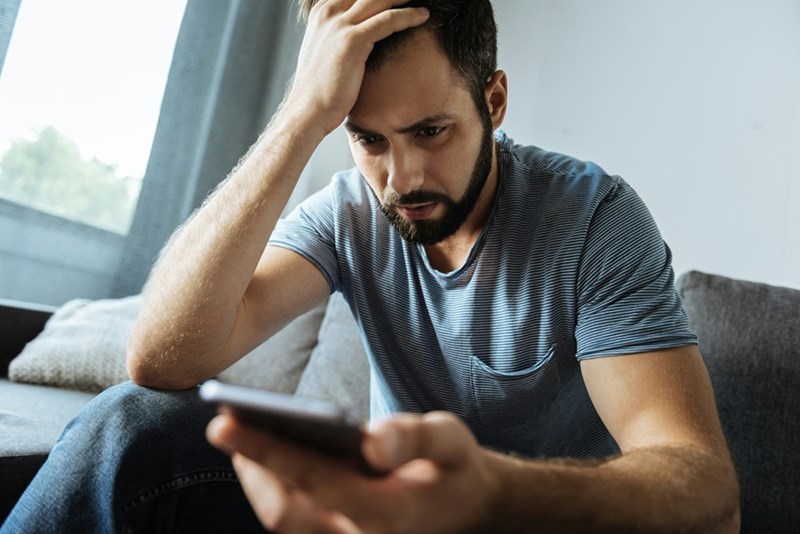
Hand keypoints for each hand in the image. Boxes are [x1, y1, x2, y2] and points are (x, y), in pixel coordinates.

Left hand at [207, 411, 501, 532]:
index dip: (266, 450)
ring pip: (281, 520)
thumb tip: (372, 441)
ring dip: (255, 477)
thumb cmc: (454, 468)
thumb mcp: (452, 442)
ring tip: (238, 431)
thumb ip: (417, 439)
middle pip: (283, 511)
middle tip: (224, 421)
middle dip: (250, 465)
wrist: (466, 508)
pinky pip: (290, 521)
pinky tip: (263, 454)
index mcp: (389, 516)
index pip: (315, 481)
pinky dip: (270, 488)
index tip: (225, 422)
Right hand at [284, 0, 429, 135]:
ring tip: (421, 0)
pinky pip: (387, 20)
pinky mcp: (352, 41)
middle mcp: (329, 12)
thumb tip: (358, 34)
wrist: (308, 110)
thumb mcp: (325, 50)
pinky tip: (423, 15)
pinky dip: (408, 16)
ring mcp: (339, 25)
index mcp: (322, 12)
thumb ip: (338, 34)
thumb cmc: (320, 88)